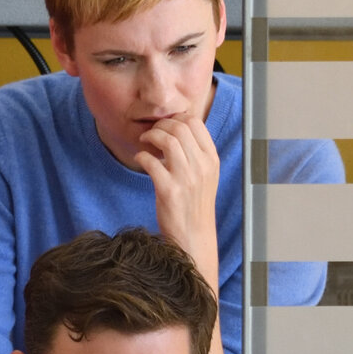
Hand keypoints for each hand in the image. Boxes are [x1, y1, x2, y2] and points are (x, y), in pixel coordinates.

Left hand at [135, 117, 220, 278]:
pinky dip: (142, 156)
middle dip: (160, 125)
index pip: (195, 122)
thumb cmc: (195, 204)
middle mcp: (202, 166)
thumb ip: (196, 153)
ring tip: (144, 142)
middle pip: (180, 127)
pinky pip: (151, 161)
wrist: (193, 235)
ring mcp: (186, 178)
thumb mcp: (205, 175)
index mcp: (212, 159)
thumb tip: (177, 129)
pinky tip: (141, 159)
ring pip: (167, 140)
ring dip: (150, 136)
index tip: (165, 125)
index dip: (175, 118)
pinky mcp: (169, 191)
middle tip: (151, 134)